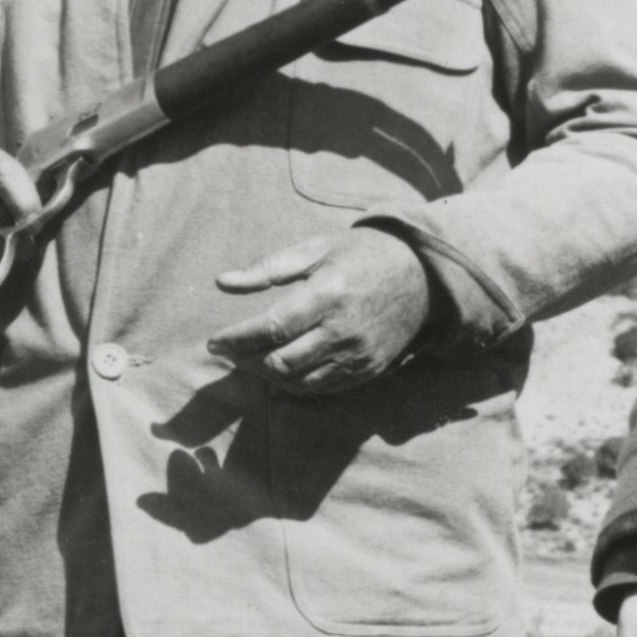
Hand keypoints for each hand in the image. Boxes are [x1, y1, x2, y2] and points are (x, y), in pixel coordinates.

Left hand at [209, 228, 432, 393]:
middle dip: (247, 360)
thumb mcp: (316, 249)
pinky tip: (285, 367)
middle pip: (280, 362)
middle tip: (231, 351)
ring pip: (298, 382)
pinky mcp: (367, 370)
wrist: (423, 277)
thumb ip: (268, 268)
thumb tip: (223, 282)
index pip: (271, 328)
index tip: (213, 341)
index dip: (237, 339)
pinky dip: (296, 382)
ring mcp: (357, 355)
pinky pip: (322, 388)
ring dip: (269, 375)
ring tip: (253, 360)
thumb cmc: (362, 256)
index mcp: (327, 294)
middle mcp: (342, 331)